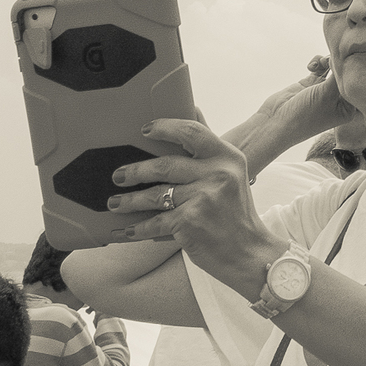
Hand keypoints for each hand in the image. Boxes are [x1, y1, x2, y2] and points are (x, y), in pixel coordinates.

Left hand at [106, 119, 287, 300]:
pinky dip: (137, 229)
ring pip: (155, 194)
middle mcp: (217, 174)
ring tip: (115, 203)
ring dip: (129, 200)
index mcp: (227, 157)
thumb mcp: (232, 175)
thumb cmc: (235, 214)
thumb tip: (193, 112)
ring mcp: (204, 198)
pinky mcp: (190, 222)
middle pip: (165, 164)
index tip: (145, 130)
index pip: (192, 132)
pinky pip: (155, 222)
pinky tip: (125, 231)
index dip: (164, 127)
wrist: (249, 253)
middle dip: (136, 171)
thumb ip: (210, 151)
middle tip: (119, 175)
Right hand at [264, 57, 357, 148]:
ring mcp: (323, 90)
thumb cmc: (305, 115)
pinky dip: (316, 63)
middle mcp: (337, 99)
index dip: (352, 71)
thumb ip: (338, 75)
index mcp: (347, 109)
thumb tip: (345, 59)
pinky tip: (310, 67)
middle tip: (329, 60)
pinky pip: (319, 67)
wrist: (275, 122)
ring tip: (321, 62)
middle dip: (338, 63)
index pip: (355, 85)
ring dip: (327, 60)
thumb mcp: (327, 95)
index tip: (347, 60)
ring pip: (332, 67)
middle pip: (344, 74)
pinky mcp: (310, 83)